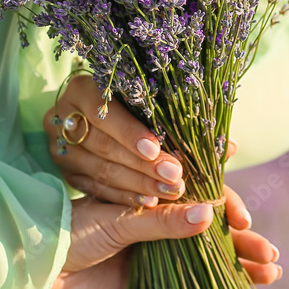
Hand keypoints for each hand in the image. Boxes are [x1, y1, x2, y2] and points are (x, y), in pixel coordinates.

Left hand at [41, 184, 282, 288]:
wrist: (38, 269)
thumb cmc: (71, 230)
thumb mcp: (118, 218)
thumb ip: (162, 220)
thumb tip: (209, 217)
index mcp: (156, 195)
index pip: (203, 194)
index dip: (228, 204)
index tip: (245, 216)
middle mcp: (165, 222)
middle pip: (215, 228)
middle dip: (245, 239)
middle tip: (269, 251)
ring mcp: (163, 253)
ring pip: (213, 256)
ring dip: (244, 262)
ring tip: (273, 269)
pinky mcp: (157, 283)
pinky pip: (197, 284)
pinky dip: (225, 285)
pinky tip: (253, 285)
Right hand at [45, 74, 241, 207]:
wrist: (97, 128)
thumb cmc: (140, 110)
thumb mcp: (157, 112)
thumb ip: (186, 128)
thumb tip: (230, 147)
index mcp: (85, 86)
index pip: (103, 107)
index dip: (129, 130)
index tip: (157, 150)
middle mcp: (65, 112)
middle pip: (102, 141)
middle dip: (141, 163)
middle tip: (175, 177)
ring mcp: (58, 142)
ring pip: (97, 166)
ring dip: (135, 182)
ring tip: (167, 192)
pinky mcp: (61, 167)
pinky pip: (92, 185)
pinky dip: (122, 194)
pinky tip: (147, 202)